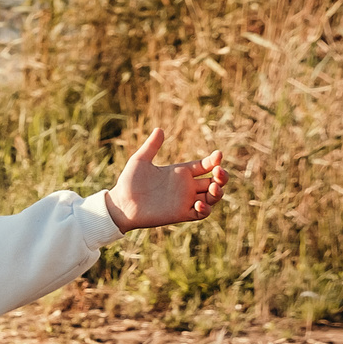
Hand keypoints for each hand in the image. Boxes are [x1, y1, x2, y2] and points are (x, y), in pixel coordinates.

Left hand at [101, 129, 229, 230]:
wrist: (121, 204)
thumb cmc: (129, 182)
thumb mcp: (140, 161)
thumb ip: (151, 146)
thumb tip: (159, 129)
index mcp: (179, 172)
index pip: (204, 166)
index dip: (214, 161)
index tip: (218, 155)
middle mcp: (185, 187)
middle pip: (213, 181)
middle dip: (221, 177)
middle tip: (219, 172)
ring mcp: (185, 201)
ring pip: (211, 198)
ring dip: (218, 193)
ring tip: (214, 187)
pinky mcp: (181, 214)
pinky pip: (201, 214)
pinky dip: (205, 209)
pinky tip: (199, 203)